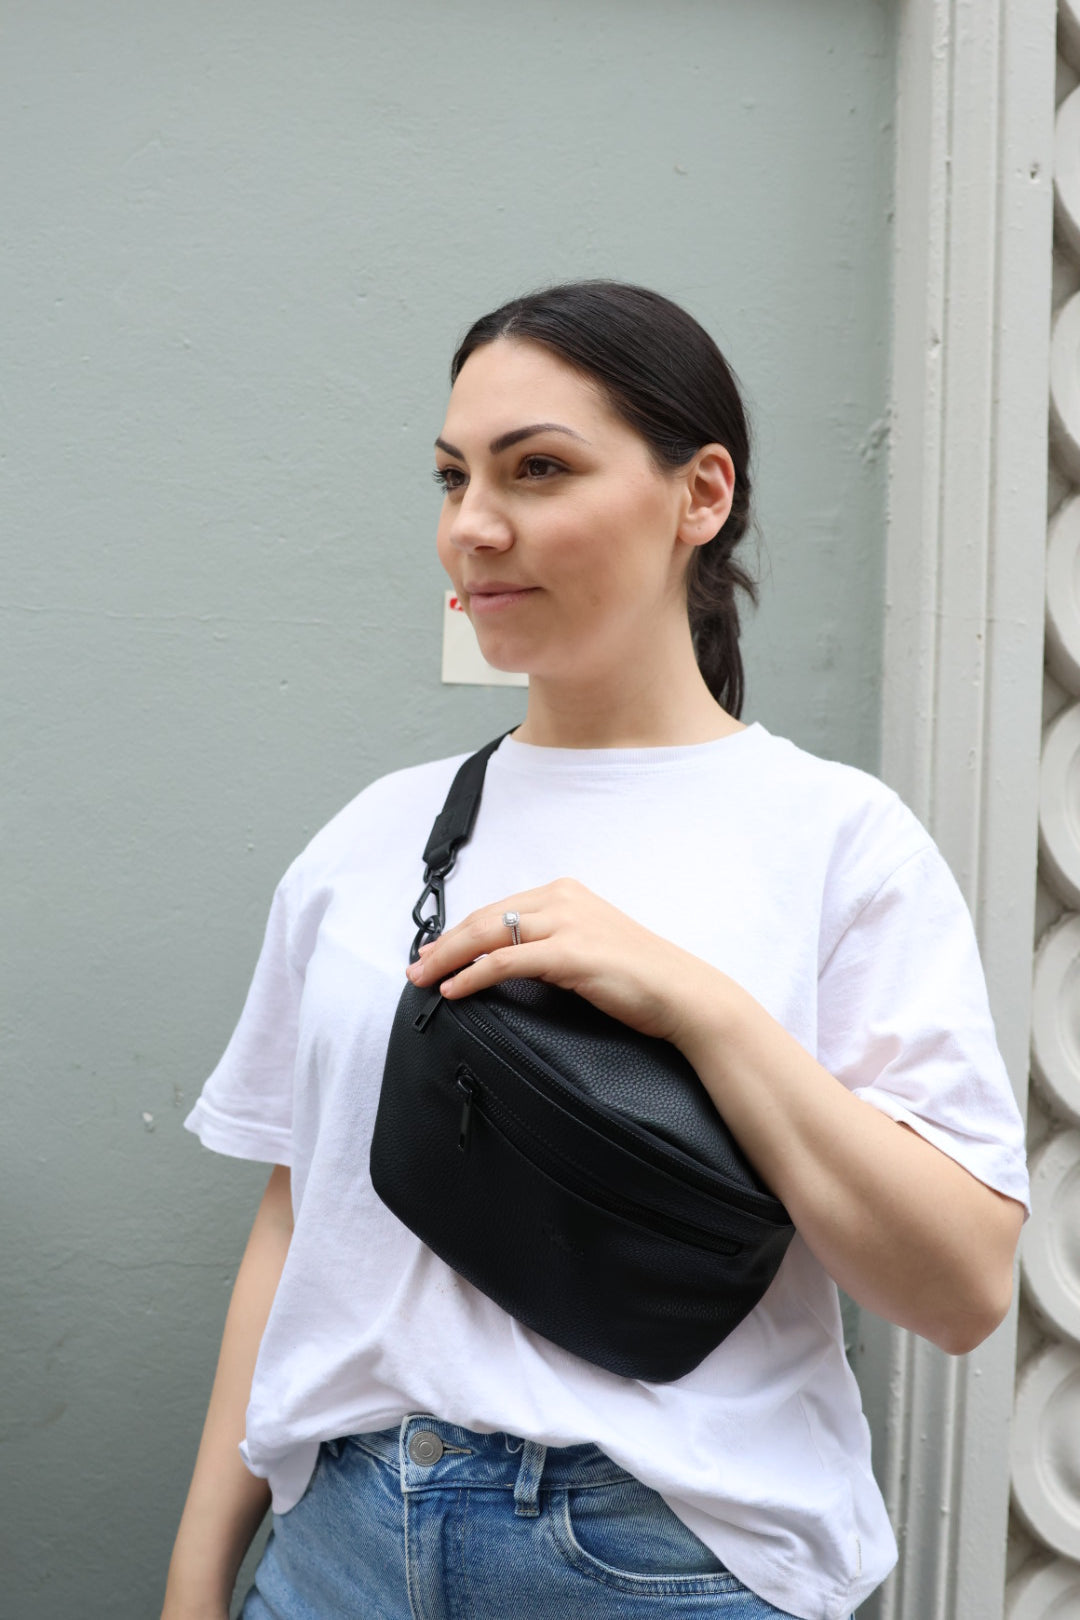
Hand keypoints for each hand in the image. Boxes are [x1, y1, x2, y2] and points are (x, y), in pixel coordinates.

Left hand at [405, 877, 715, 1047]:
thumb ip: (552, 944)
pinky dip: (473, 975)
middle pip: (485, 917)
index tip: (435, 951)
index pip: (498, 908)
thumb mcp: (589, 946)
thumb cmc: (640, 977)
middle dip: (445, 944)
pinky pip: (505, 961)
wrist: (681, 992)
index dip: (461, 931)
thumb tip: (510, 959)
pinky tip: (454, 989)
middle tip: (416, 968)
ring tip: (424, 979)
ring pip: (488, 934)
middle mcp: (563, 899)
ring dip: (449, 958)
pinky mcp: (569, 953)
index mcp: (566, 893)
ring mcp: (566, 923)